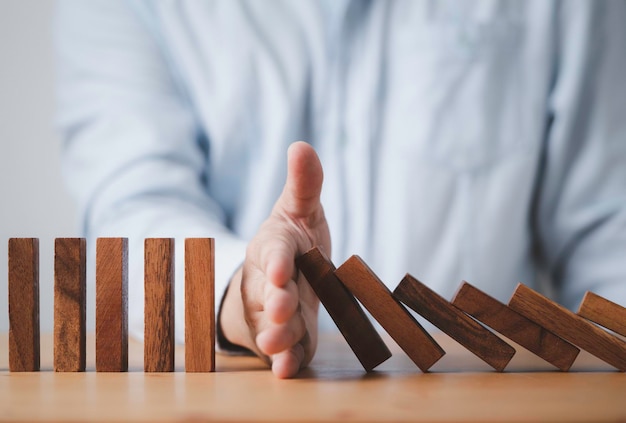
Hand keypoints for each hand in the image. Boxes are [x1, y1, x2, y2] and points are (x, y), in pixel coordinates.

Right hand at [219, 141, 330, 377]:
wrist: (281, 280)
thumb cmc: (293, 243)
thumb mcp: (300, 211)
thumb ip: (304, 185)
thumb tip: (301, 145)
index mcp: (274, 248)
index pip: (274, 253)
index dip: (276, 262)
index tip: (280, 269)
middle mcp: (268, 283)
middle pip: (268, 293)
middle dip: (274, 301)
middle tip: (283, 308)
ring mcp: (275, 313)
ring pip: (273, 325)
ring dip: (277, 336)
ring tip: (279, 345)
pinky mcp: (288, 337)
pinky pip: (285, 351)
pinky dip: (286, 361)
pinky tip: (287, 370)